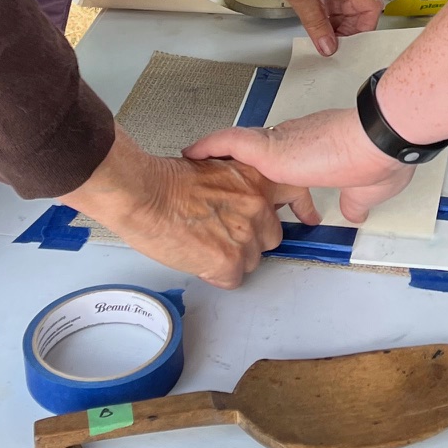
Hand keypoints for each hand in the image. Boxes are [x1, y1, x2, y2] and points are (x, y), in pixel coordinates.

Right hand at [65, 128, 319, 288]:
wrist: (142, 194)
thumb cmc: (165, 181)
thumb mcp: (215, 169)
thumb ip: (237, 186)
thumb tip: (240, 204)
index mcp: (256, 178)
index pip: (296, 192)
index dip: (300, 207)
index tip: (305, 216)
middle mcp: (258, 206)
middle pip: (270, 237)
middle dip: (248, 238)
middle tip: (218, 230)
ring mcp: (246, 234)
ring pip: (250, 261)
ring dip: (230, 257)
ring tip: (200, 241)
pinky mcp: (229, 260)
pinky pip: (231, 279)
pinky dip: (214, 273)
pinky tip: (195, 255)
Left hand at [186, 106, 412, 225]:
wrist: (376, 143)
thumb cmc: (376, 162)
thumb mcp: (364, 191)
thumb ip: (353, 202)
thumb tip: (352, 213)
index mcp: (314, 151)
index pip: (284, 164)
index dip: (270, 178)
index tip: (262, 192)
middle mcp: (292, 142)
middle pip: (255, 156)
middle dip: (235, 173)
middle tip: (216, 186)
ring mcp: (279, 144)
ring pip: (238, 148)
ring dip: (217, 160)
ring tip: (196, 168)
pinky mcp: (269, 147)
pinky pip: (228, 142)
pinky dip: (209, 146)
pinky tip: (191, 153)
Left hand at [233, 0, 383, 54]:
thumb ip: (316, 23)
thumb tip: (328, 46)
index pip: (371, 6)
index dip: (364, 28)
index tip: (351, 45)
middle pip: (357, 9)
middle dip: (348, 30)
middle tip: (333, 47)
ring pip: (341, 8)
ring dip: (334, 26)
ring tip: (323, 42)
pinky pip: (326, 3)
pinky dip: (323, 18)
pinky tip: (314, 29)